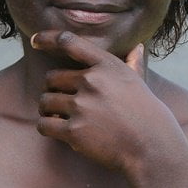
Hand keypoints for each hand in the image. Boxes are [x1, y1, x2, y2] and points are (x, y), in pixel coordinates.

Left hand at [30, 30, 187, 175]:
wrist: (153, 148)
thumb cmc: (146, 114)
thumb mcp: (139, 83)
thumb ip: (132, 64)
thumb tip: (136, 47)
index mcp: (108, 66)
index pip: (70, 42)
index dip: (48, 38)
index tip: (35, 41)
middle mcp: (93, 82)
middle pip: (50, 78)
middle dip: (54, 90)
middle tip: (65, 102)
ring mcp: (82, 106)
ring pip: (44, 101)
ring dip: (48, 110)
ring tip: (62, 116)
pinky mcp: (74, 131)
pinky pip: (43, 124)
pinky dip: (47, 127)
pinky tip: (59, 130)